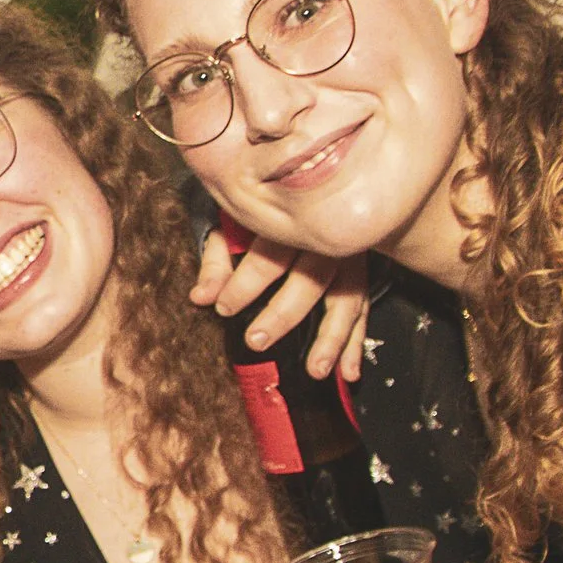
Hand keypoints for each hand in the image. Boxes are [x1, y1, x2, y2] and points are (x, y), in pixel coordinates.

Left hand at [192, 228, 370, 383]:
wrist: (311, 191)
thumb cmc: (265, 214)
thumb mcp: (235, 227)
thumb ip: (218, 262)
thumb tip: (200, 298)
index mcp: (291, 223)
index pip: (268, 256)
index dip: (244, 284)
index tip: (223, 308)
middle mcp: (324, 241)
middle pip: (309, 280)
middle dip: (282, 315)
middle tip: (255, 341)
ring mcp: (348, 259)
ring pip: (345, 300)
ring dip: (331, 338)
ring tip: (315, 370)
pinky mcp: (359, 276)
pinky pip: (362, 311)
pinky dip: (356, 343)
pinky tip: (348, 372)